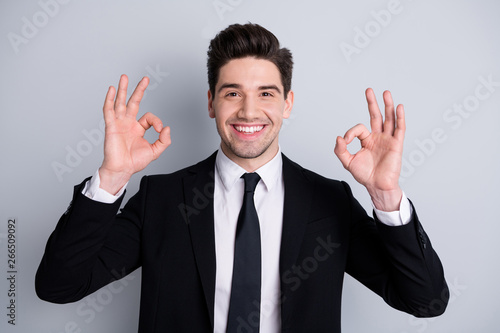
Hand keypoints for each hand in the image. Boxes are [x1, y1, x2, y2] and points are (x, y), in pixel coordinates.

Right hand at [99, 74, 170, 193]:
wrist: (122, 169)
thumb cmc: (134, 162)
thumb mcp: (155, 151)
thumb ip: (164, 140)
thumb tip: (167, 128)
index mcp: (138, 128)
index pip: (149, 117)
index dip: (157, 122)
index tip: (160, 131)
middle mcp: (128, 123)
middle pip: (134, 102)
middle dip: (139, 90)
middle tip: (145, 78)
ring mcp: (119, 123)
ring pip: (120, 102)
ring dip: (123, 89)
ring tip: (124, 77)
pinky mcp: (111, 126)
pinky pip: (109, 111)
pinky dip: (109, 100)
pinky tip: (111, 90)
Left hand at [334, 88, 403, 210]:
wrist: (377, 186)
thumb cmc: (365, 175)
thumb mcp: (348, 162)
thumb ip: (340, 150)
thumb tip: (339, 137)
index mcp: (367, 140)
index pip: (359, 128)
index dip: (350, 133)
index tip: (345, 141)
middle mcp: (378, 137)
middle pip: (376, 116)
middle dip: (372, 103)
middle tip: (369, 90)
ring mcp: (388, 140)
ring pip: (389, 119)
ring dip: (387, 106)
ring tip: (386, 93)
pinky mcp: (396, 145)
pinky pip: (399, 129)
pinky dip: (399, 118)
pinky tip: (399, 107)